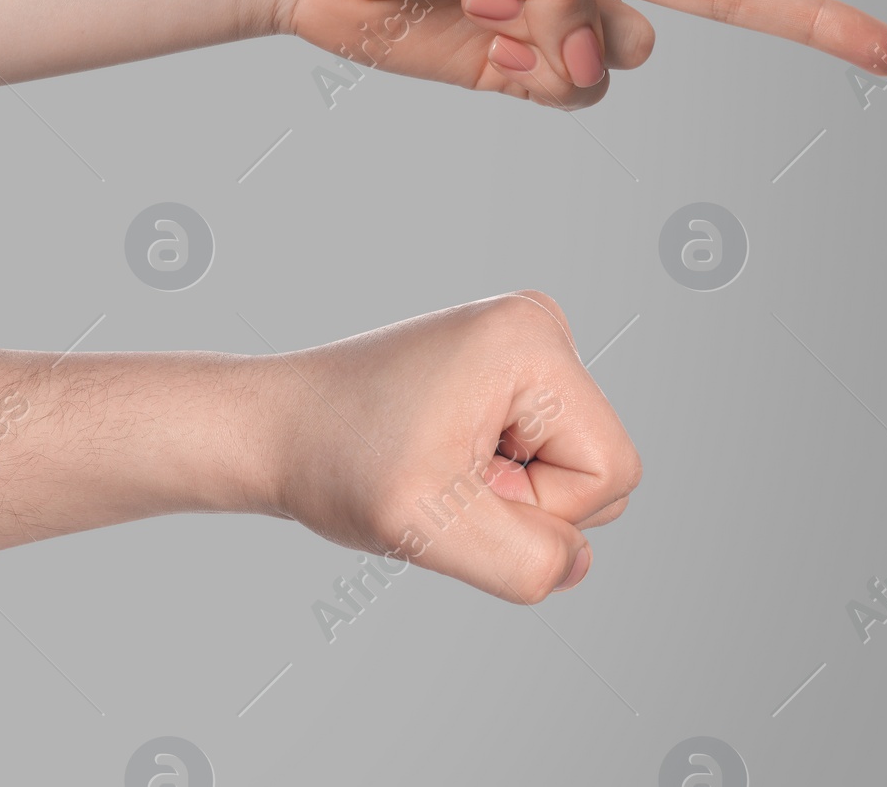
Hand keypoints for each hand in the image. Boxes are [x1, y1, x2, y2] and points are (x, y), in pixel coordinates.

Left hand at [270, 291, 638, 603]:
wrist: (277, 427)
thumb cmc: (337, 461)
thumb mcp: (429, 528)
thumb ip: (525, 562)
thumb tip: (576, 561)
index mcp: (533, 340)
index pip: (610, 472)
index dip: (539, 510)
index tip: (457, 482)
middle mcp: (537, 324)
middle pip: (599, 467)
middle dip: (525, 500)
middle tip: (441, 476)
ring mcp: (522, 340)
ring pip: (572, 464)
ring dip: (508, 491)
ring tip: (437, 463)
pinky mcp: (505, 364)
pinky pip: (542, 450)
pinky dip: (494, 473)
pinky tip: (437, 452)